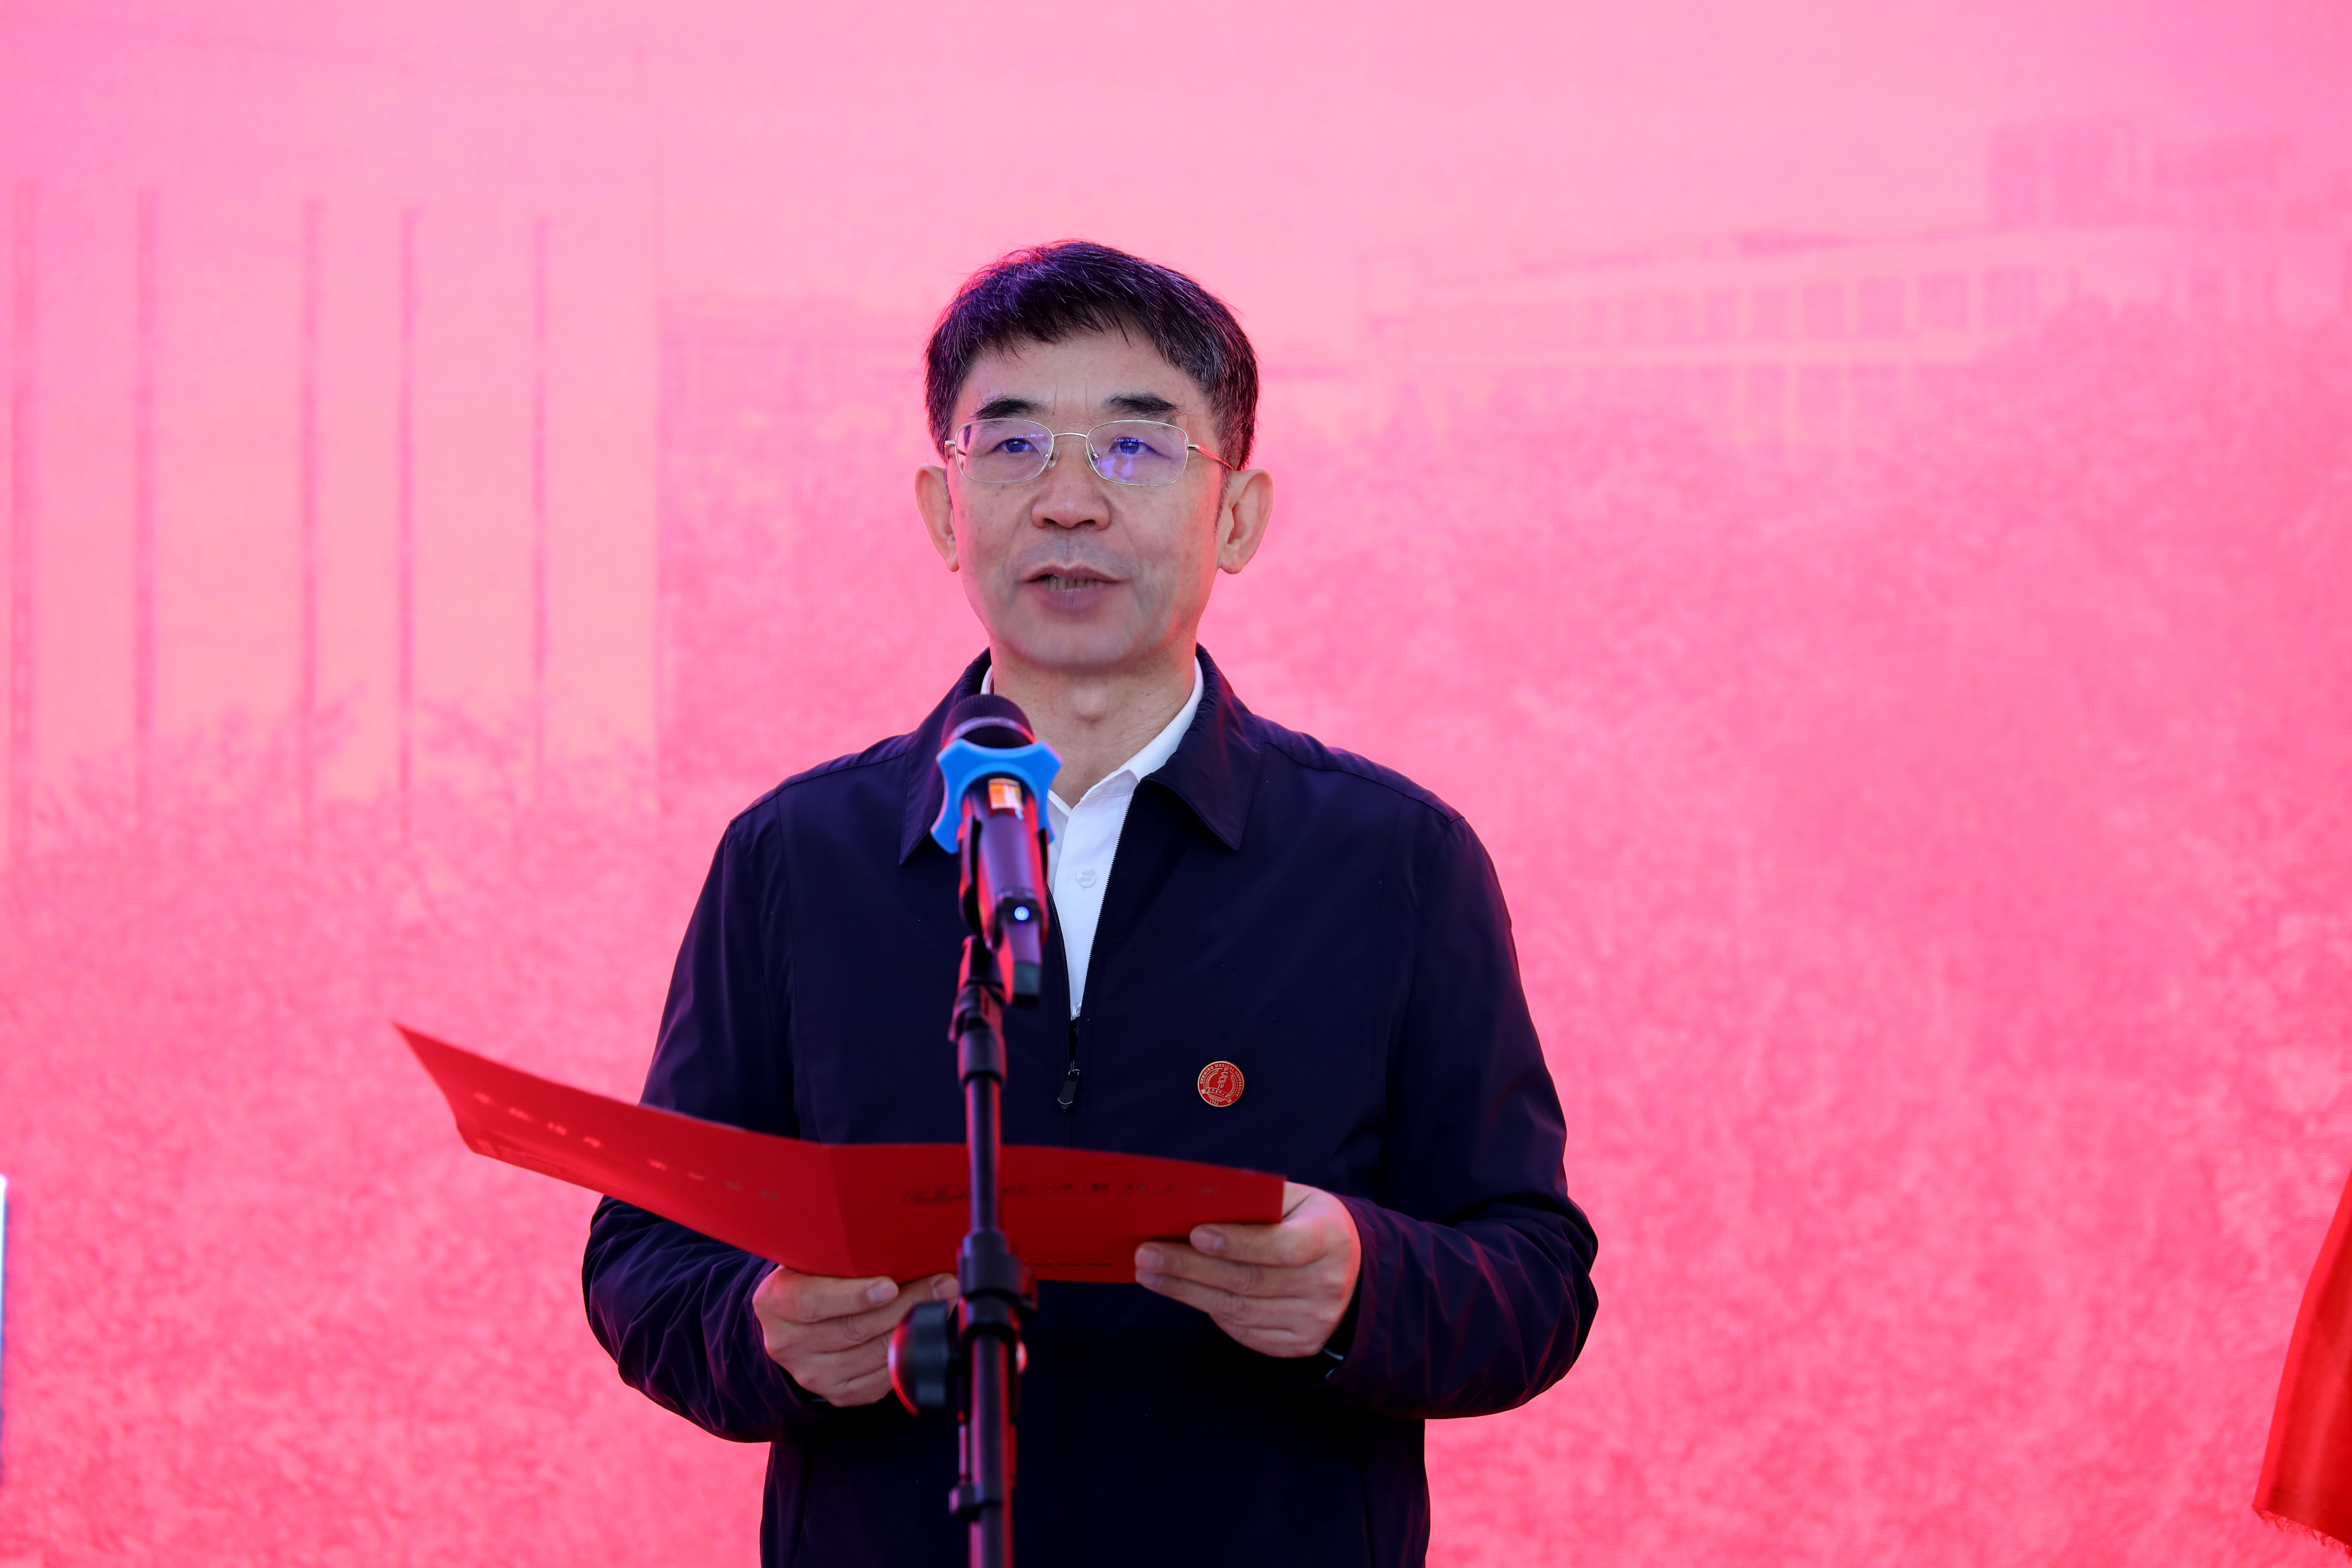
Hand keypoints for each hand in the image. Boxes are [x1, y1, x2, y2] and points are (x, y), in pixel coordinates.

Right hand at [751, 1266, 957, 1405]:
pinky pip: (880, 1380)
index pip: (812, 1301)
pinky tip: (921, 1332)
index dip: (853, 1295)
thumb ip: (843, 1255)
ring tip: (940, 1302)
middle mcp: (787, 1343)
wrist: (797, 1322)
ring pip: (871, 1355)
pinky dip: (905, 1354)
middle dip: (904, 1304)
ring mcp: (811, 1373)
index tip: (890, 1285)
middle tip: (940, 1285)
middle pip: (852, 1329)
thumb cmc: (816, 1279)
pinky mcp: (837, 1393)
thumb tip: (901, 1243)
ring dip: (912, 1328)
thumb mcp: (815, 1259)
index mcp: (775, 1302)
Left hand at [1134, 1182, 1361, 1357]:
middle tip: (1146, 1254)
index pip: (1282, 1246)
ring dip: (1187, 1291)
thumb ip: (1254, 1201)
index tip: (1195, 1233)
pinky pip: (1245, 1333)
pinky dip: (1210, 1312)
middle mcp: (1326, 1284)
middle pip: (1249, 1280)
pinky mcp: (1300, 1344)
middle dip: (1190, 1267)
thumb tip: (1194, 1208)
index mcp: (1329, 1238)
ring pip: (1239, 1310)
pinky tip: (1182, 1292)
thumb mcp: (1295, 1200)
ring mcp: (1314, 1320)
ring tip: (1150, 1273)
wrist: (1352, 1269)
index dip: (1238, 1242)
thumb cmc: (1309, 1223)